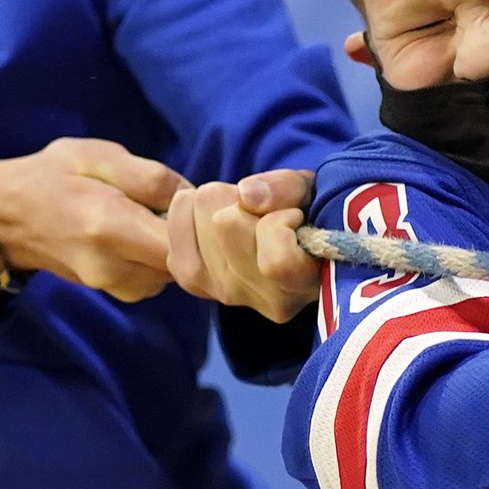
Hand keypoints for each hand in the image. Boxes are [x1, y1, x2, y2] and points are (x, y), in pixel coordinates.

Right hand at [0, 137, 189, 301]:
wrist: (3, 216)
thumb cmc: (51, 176)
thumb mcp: (98, 156)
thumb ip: (149, 176)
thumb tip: (192, 195)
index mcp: (110, 226)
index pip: (183, 245)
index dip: (202, 227)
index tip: (203, 204)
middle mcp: (113, 267)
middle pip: (184, 267)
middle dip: (195, 240)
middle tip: (192, 210)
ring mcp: (111, 285)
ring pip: (171, 276)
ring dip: (178, 252)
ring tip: (167, 220)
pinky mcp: (111, 292)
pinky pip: (153, 281)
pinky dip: (160, 261)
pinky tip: (149, 235)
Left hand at [166, 169, 320, 320]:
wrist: (289, 243)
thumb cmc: (310, 216)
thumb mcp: (312, 193)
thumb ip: (288, 189)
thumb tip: (245, 194)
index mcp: (302, 285)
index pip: (275, 262)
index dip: (281, 222)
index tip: (295, 217)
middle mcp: (263, 299)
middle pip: (226, 222)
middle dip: (242, 201)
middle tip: (262, 210)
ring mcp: (225, 293)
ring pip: (199, 215)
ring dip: (217, 202)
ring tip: (242, 215)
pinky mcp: (192, 281)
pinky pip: (176, 222)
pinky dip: (190, 209)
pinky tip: (213, 221)